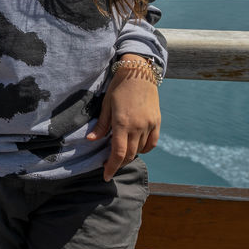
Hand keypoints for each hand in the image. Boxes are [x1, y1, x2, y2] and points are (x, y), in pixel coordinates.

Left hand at [87, 59, 160, 180]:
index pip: (118, 153)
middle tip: (110, 166)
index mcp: (122, 123)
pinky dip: (144, 149)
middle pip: (129, 154)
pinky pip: (152, 143)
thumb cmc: (118, 87)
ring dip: (130, 155)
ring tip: (121, 153)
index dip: (111, 167)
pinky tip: (136, 147)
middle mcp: (138, 126)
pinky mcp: (157, 122)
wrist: (139, 73)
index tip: (106, 176)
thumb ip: (101, 125)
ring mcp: (149, 125)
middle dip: (119, 163)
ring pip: (140, 150)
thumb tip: (90, 141)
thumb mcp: (106, 105)